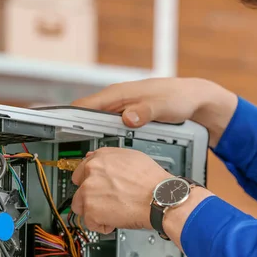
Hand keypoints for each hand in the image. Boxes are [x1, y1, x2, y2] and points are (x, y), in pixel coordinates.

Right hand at [71, 77, 238, 147]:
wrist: (194, 100)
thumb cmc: (179, 98)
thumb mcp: (163, 106)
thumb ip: (145, 111)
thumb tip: (127, 117)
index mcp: (119, 94)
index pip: (85, 105)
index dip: (69, 120)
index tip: (61, 137)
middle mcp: (117, 101)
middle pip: (88, 119)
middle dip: (80, 137)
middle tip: (76, 158)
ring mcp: (122, 110)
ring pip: (99, 127)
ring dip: (94, 141)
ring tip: (90, 161)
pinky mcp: (129, 119)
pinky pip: (111, 131)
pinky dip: (108, 142)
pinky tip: (110, 156)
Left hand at [71, 147, 171, 233]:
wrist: (160, 197)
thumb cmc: (152, 180)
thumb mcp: (132, 157)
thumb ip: (111, 159)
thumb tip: (99, 159)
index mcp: (100, 158)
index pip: (82, 169)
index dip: (90, 182)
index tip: (95, 188)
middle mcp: (91, 172)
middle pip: (79, 188)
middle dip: (91, 197)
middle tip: (106, 202)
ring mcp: (88, 191)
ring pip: (80, 206)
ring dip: (93, 211)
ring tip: (112, 212)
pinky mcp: (91, 211)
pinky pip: (89, 222)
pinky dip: (101, 225)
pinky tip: (115, 220)